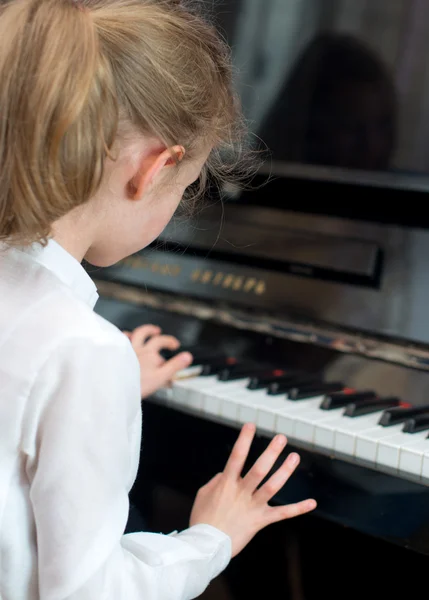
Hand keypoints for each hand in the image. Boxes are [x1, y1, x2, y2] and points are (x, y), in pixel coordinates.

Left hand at [123, 324, 191, 397]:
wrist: (116, 387)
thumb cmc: (136, 385)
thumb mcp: (160, 377)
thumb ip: (174, 365)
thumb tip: (188, 356)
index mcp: (149, 353)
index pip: (162, 343)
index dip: (170, 342)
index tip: (175, 345)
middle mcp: (137, 348)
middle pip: (147, 334)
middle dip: (155, 332)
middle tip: (160, 333)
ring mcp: (125, 350)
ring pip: (131, 335)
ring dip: (139, 332)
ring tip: (144, 331)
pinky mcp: (115, 354)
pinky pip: (118, 341)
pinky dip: (123, 337)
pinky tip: (124, 338)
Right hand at [189, 423, 315, 556]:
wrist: (206, 547)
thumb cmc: (201, 519)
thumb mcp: (203, 494)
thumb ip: (216, 480)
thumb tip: (227, 473)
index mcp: (226, 483)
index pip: (236, 456)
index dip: (244, 440)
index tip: (251, 425)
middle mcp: (241, 492)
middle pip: (259, 469)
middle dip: (271, 452)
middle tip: (282, 438)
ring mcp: (252, 506)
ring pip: (272, 486)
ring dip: (285, 471)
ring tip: (295, 456)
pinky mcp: (260, 521)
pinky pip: (282, 514)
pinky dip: (298, 508)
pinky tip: (312, 502)